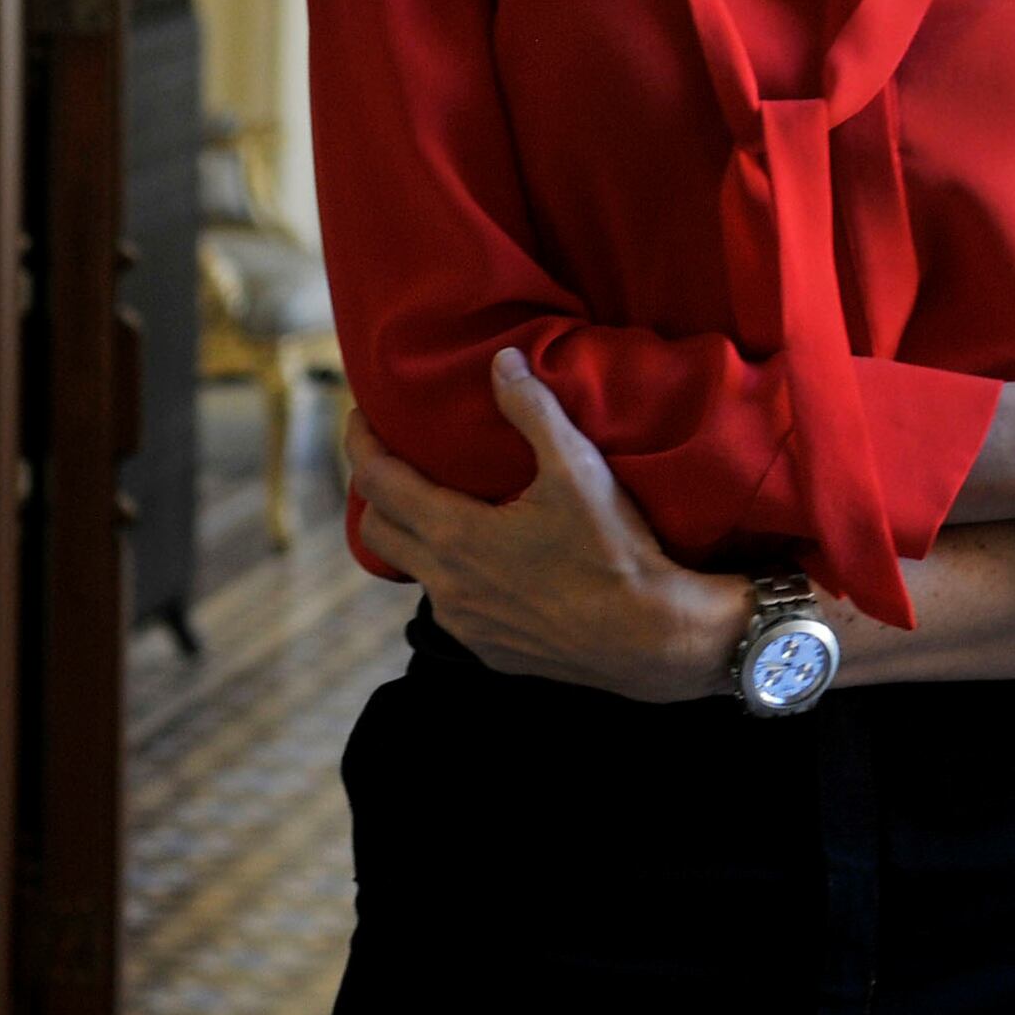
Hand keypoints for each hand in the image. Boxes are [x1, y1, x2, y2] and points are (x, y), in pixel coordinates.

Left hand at [345, 351, 749, 702]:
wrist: (653, 639)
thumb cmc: (615, 551)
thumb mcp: (577, 469)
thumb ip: (533, 411)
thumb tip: (503, 362)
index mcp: (455, 535)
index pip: (376, 481)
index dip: (360, 443)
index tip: (361, 417)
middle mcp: (447, 586)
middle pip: (377, 531)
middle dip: (374, 490)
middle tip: (392, 459)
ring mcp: (468, 626)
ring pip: (416, 573)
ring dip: (415, 536)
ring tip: (440, 507)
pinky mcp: (494, 652)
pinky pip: (454, 608)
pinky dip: (453, 577)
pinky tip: (486, 562)